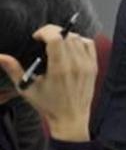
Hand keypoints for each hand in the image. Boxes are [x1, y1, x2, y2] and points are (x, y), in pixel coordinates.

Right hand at [0, 24, 95, 141]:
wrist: (71, 118)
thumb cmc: (48, 105)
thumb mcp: (27, 89)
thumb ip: (14, 70)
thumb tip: (0, 56)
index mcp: (59, 69)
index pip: (56, 37)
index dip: (45, 31)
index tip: (36, 37)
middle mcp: (75, 65)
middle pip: (67, 35)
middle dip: (53, 32)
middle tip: (43, 40)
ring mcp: (87, 65)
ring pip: (78, 38)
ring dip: (65, 36)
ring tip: (55, 43)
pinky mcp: (94, 67)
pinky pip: (90, 44)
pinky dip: (79, 40)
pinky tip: (69, 46)